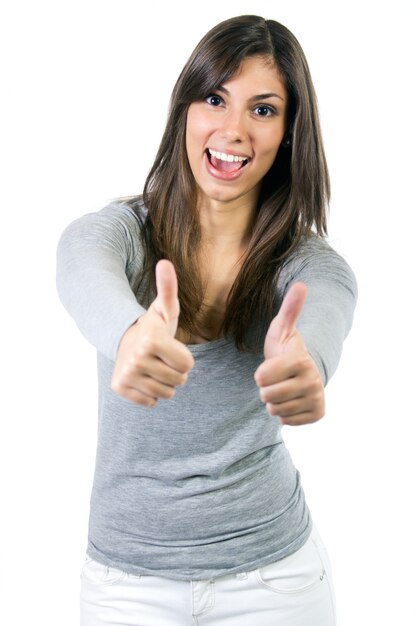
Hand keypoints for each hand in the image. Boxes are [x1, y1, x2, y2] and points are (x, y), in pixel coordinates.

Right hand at [111, 260, 193, 405]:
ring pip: (166, 394)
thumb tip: (165, 262)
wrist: (124, 341)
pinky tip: (143, 378)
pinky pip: (150, 403)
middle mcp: (136, 358)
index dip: (184, 357)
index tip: (171, 347)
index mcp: (151, 340)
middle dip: (175, 372)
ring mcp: (126, 375)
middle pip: (179, 381)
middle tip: (162, 358)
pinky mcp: (120, 388)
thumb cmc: (154, 327)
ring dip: (164, 384)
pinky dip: (150, 394)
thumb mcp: (165, 309)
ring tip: (154, 368)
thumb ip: (168, 288)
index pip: (188, 365)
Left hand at [254, 283, 324, 425]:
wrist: (301, 374)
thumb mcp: (282, 329)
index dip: (260, 374)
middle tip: (277, 380)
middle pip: (267, 396)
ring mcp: (316, 399)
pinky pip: (286, 422)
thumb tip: (301, 285)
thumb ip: (289, 309)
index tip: (269, 367)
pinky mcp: (317, 414)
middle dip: (266, 390)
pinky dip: (284, 414)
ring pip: (275, 410)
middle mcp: (313, 381)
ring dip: (274, 402)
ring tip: (283, 390)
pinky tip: (291, 401)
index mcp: (301, 360)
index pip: (262, 377)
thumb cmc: (284, 349)